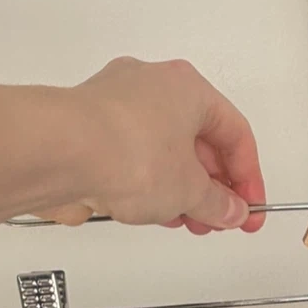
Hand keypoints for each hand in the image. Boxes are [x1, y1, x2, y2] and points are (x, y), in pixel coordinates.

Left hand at [32, 56, 265, 234]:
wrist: (58, 152)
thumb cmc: (128, 153)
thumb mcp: (190, 191)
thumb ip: (218, 204)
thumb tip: (231, 211)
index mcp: (188, 87)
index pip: (234, 132)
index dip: (248, 177)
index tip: (249, 210)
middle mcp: (152, 86)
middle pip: (197, 140)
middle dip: (211, 187)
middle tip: (218, 220)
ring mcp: (115, 103)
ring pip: (162, 149)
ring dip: (179, 188)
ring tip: (184, 221)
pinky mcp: (88, 126)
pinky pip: (130, 156)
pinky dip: (146, 183)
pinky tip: (149, 211)